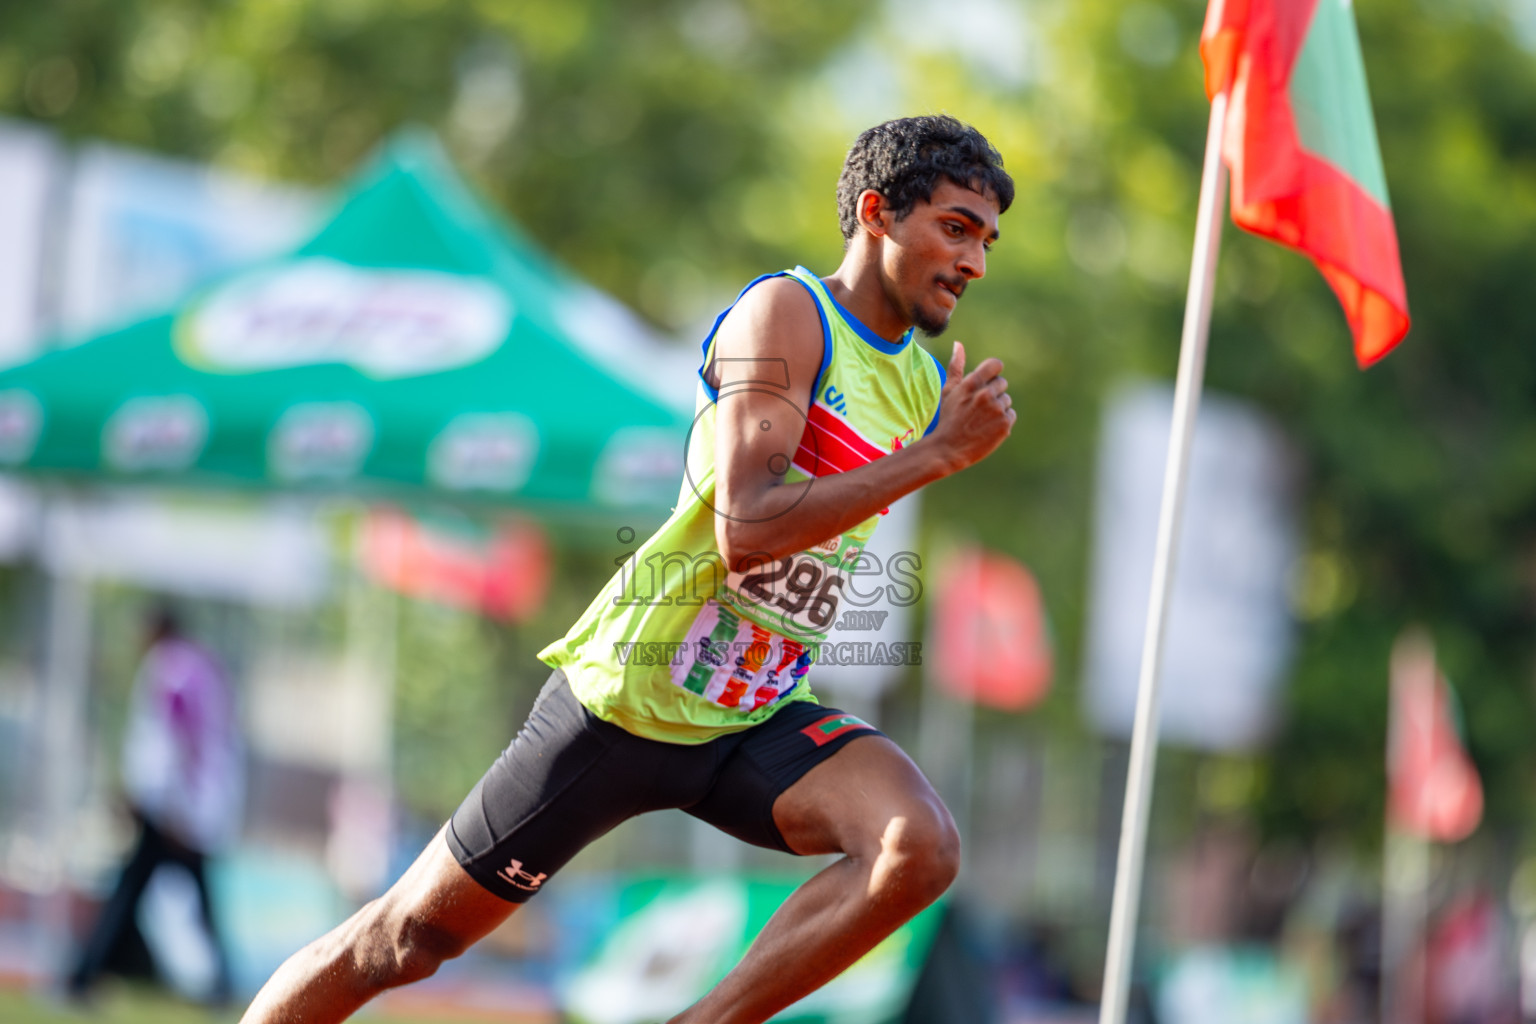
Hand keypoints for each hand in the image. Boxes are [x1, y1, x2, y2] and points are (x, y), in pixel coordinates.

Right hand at [928, 341, 1014, 472]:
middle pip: (1002, 383)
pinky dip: (1003, 421)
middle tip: (978, 408)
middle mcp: (986, 394)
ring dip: (998, 408)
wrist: (948, 449)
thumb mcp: (949, 391)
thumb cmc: (948, 418)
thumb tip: (958, 344)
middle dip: (993, 393)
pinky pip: (1011, 415)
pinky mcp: (1005, 425)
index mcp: (972, 383)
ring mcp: (996, 410)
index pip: (996, 365)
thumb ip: (956, 367)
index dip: (993, 372)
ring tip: (982, 419)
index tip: (986, 382)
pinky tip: (988, 428)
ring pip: (1007, 400)